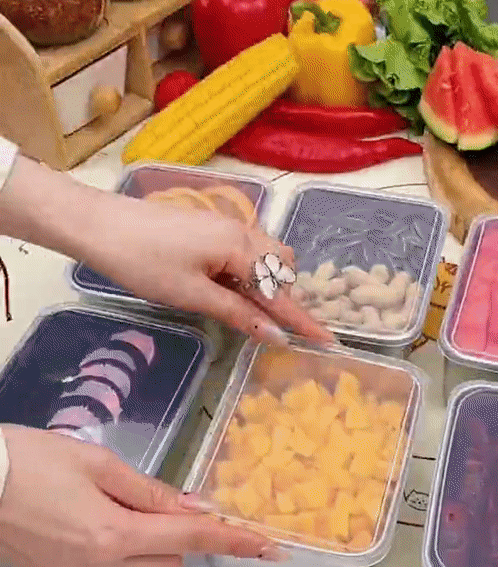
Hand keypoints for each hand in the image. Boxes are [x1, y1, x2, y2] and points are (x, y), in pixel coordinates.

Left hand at [0, 155, 332, 346]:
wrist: (101, 225)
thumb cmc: (144, 263)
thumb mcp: (192, 295)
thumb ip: (239, 313)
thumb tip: (277, 335)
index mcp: (240, 248)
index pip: (280, 291)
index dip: (302, 319)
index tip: (328, 340)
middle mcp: (242, 232)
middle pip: (282, 266)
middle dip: (284, 295)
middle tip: (266, 322)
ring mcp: (226, 226)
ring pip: (265, 256)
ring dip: (266, 283)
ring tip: (245, 307)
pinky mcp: (211, 228)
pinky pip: (246, 251)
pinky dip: (248, 272)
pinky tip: (227, 287)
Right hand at [0, 426, 282, 566]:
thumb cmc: (31, 460)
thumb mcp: (98, 462)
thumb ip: (152, 491)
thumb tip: (195, 508)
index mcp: (112, 532)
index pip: (189, 539)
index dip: (232, 540)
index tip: (265, 545)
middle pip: (172, 563)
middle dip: (177, 534)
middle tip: (149, 501)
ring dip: (156, 557)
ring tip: (125, 518)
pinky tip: (110, 538)